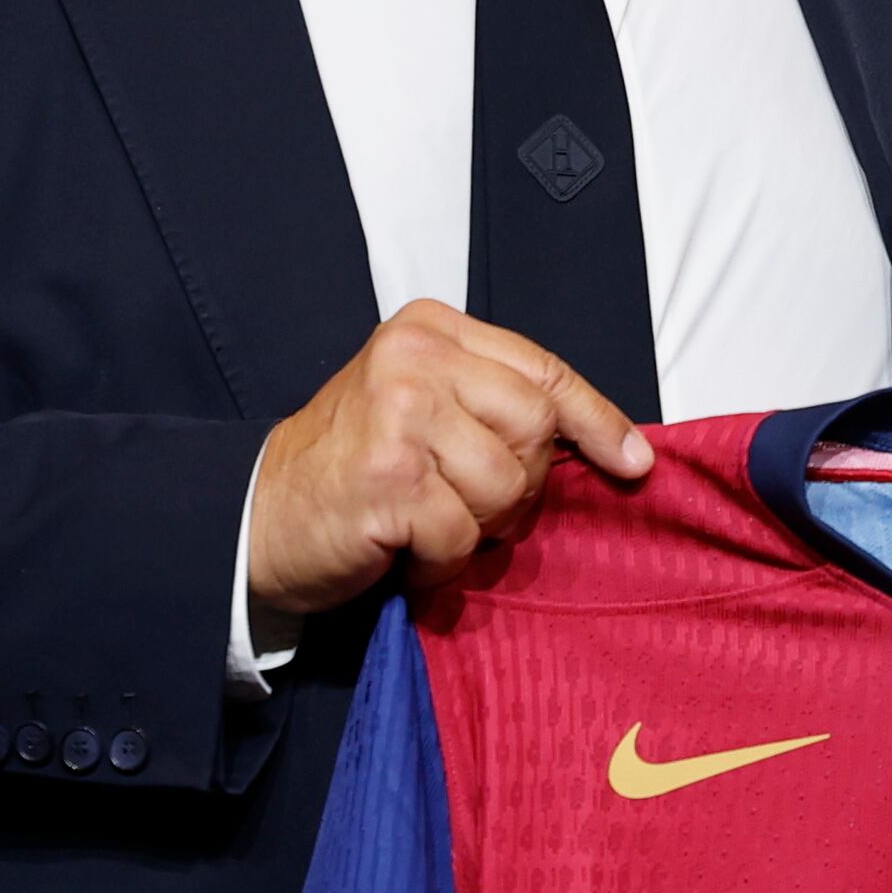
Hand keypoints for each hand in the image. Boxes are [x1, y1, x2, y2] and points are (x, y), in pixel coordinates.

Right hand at [245, 300, 649, 622]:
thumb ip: (491, 404)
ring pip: (505, 485)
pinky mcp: (388, 477)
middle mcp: (414, 359)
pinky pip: (462, 535)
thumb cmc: (349, 468)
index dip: (597, 420)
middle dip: (519, 486)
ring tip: (429, 525)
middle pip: (535, 428)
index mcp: (430, 330)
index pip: (543, 369)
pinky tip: (405, 550)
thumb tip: (602, 443)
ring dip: (476, 528)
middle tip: (471, 506)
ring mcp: (399, 413)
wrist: (259, 515)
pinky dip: (441, 562)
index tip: (632, 461)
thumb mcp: (422, 407)